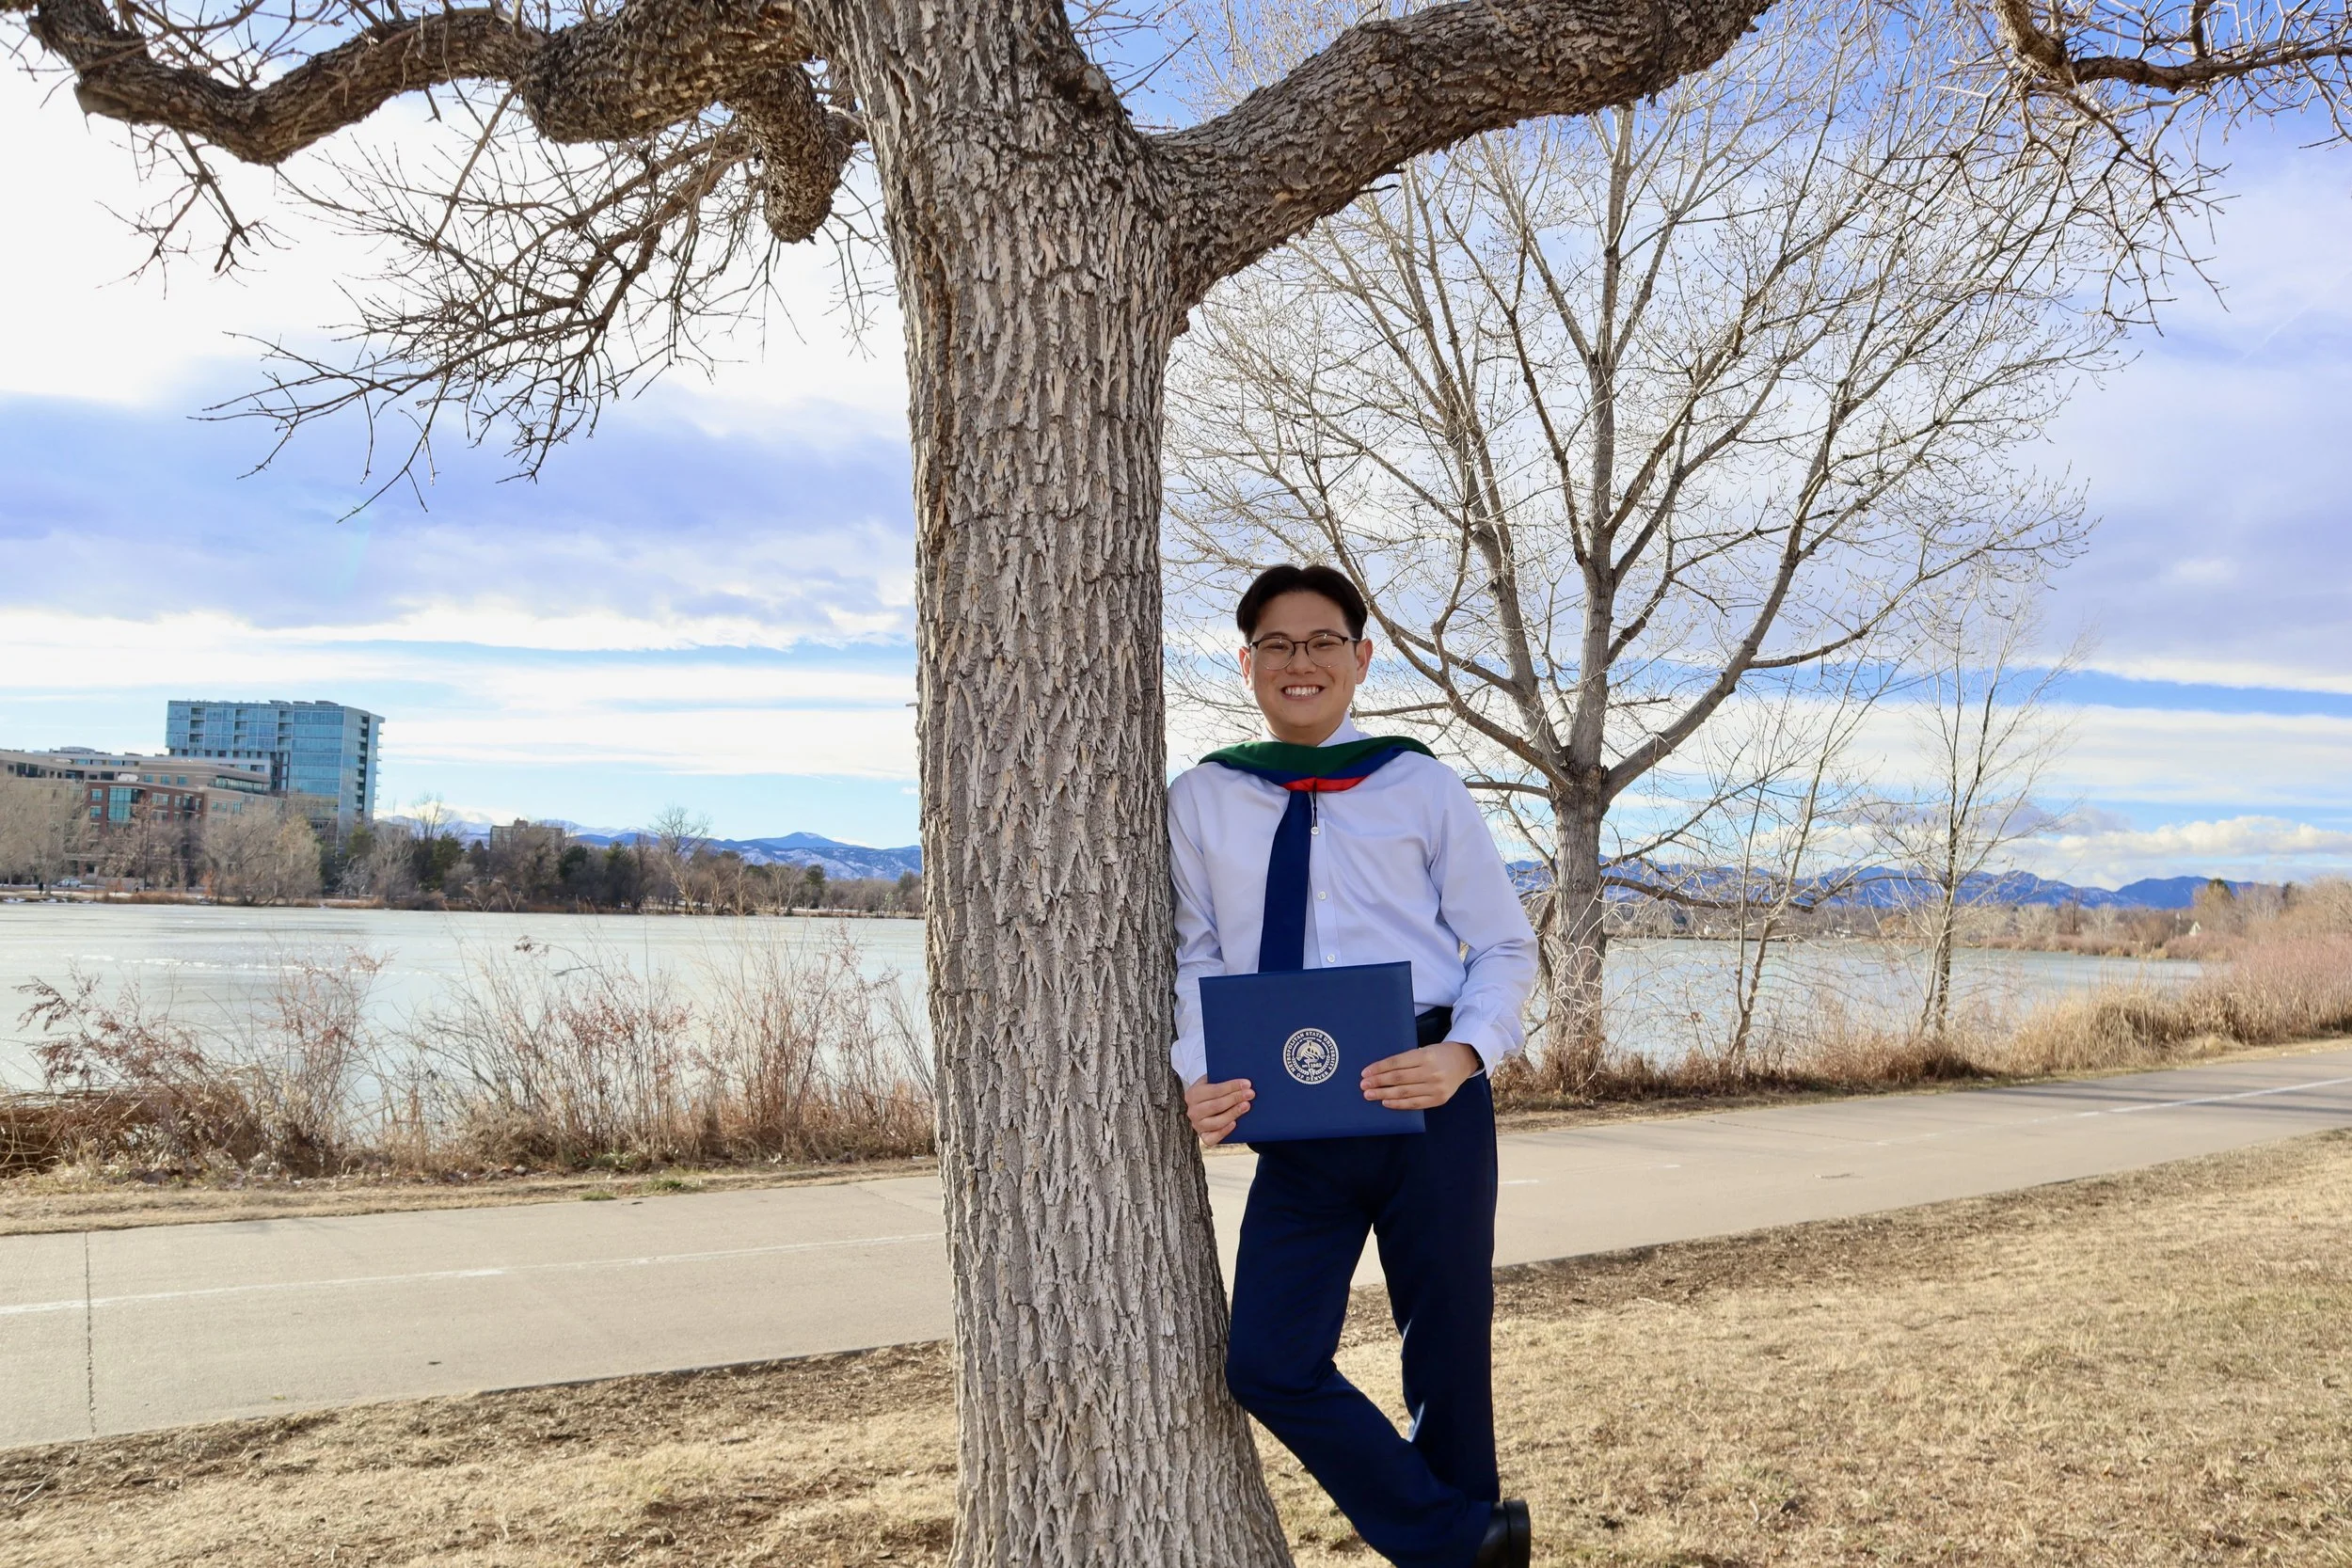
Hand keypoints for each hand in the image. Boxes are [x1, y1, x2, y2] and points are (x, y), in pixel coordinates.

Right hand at [1186, 1076, 1254, 1145]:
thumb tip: (1241, 1081)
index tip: (1247, 1084)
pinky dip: (1224, 1132)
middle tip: (1250, 1094)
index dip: (1231, 1086)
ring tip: (1246, 1106)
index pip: (1214, 1090)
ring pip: (1216, 1122)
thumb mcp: (1211, 1081)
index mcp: (1193, 1094)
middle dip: (1235, 1098)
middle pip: (1216, 1105)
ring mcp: (1197, 1125)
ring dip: (1233, 1113)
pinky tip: (1234, 1124)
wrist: (1204, 1105)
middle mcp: (1193, 1111)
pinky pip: (1212, 1138)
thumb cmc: (1212, 1092)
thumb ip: (1221, 1079)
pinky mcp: (1203, 1137)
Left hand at [1360, 1041, 1480, 1111]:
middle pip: (1399, 1078)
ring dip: (1384, 1094)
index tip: (1365, 1073)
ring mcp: (1436, 1087)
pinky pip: (1415, 1104)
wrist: (1463, 1061)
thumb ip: (1406, 1060)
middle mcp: (1431, 1072)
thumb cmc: (1438, 1054)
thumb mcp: (1423, 1050)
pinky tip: (1386, 1103)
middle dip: (1378, 1082)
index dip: (1379, 1068)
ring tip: (1370, 1095)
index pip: (1397, 1063)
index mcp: (1426, 1056)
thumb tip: (1380, 1071)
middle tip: (1363, 1085)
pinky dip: (1399, 1104)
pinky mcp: (1439, 1099)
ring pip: (1405, 1092)